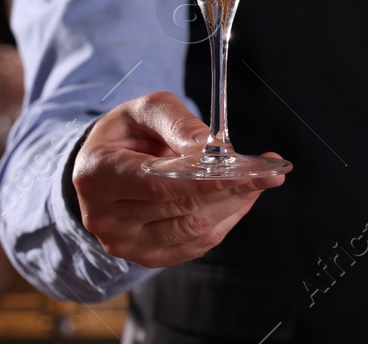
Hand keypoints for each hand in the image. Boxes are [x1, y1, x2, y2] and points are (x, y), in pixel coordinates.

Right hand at [71, 91, 284, 268]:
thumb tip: (210, 145)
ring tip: (261, 180)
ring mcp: (124, 243)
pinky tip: (240, 198)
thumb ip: (176, 121)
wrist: (104, 166)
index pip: (159, 185)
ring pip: (194, 229)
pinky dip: (225, 220)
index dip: (204, 181)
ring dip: (234, 204)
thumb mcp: (145, 110)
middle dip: (232, 188)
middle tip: (270, 171)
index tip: (245, 171)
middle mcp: (104, 217)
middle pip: (182, 208)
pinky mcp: (145, 258)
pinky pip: (196, 244)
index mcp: (97, 174)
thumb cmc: (127, 133)